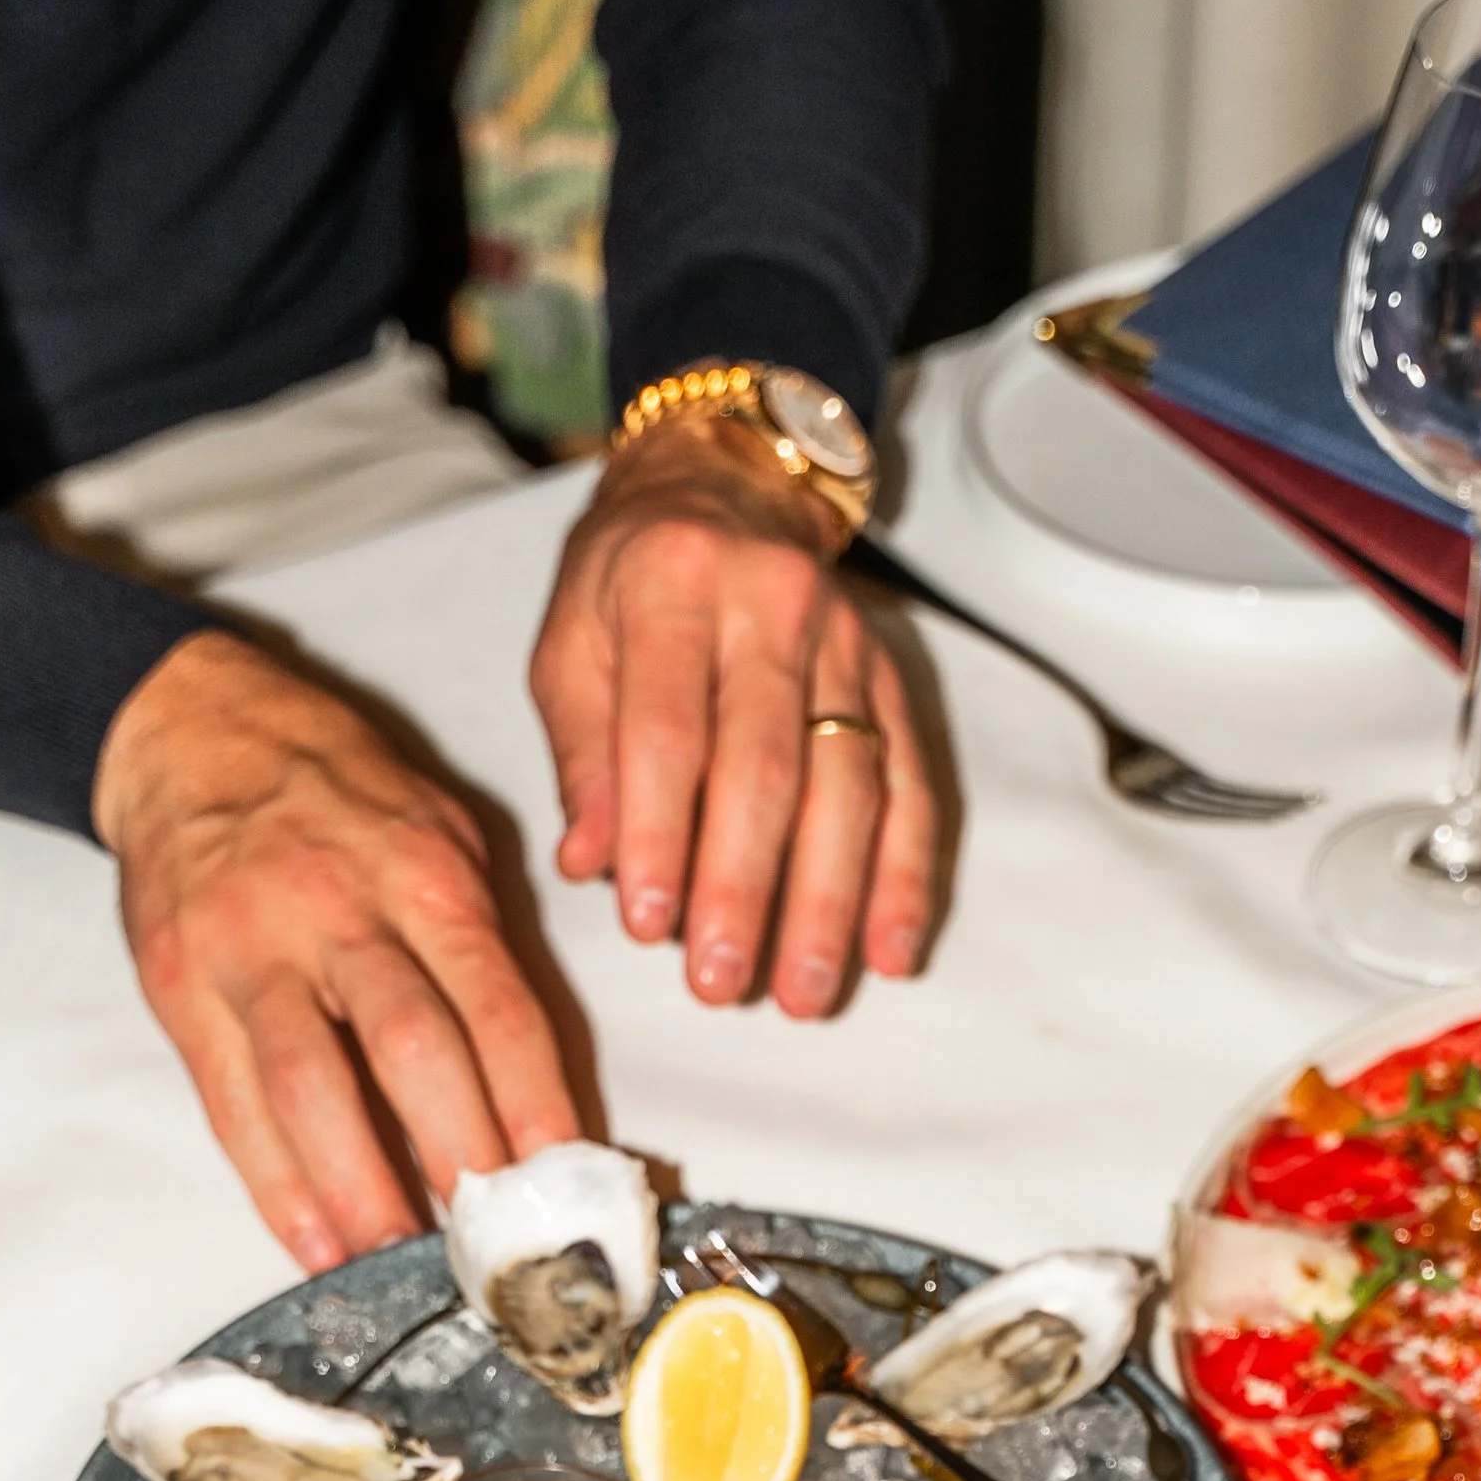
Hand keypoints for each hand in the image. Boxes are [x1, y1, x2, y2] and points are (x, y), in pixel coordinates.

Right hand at [95, 631, 579, 1270]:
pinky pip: (232, 1105)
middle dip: (460, 1158)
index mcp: (423, 874)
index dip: (537, 1103)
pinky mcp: (183, 989)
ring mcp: (251, 952)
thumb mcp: (436, 830)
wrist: (188, 729)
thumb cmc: (330, 790)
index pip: (497, 1007)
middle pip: (410, 1050)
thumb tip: (533, 1081)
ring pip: (312, 1087)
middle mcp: (337, 910)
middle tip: (496, 1244)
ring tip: (405, 1262)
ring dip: (363, 1190)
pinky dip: (276, 1185)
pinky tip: (316, 1243)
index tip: (567, 1180)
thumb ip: (481, 945)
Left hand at [530, 418, 934, 1016]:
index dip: (658, 830)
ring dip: (828, 902)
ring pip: (848, 784)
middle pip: (766, 765)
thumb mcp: (571, 642)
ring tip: (803, 995)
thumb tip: (591, 865)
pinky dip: (904, 878)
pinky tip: (889, 954)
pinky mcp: (893, 684)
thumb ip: (582, 753)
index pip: (669, 726)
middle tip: (720, 983)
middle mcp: (772, 607)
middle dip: (744, 886)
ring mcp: (845, 647)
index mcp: (674, 586)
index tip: (645, 923)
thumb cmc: (629, 582)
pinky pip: (909, 787)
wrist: (726, 484)